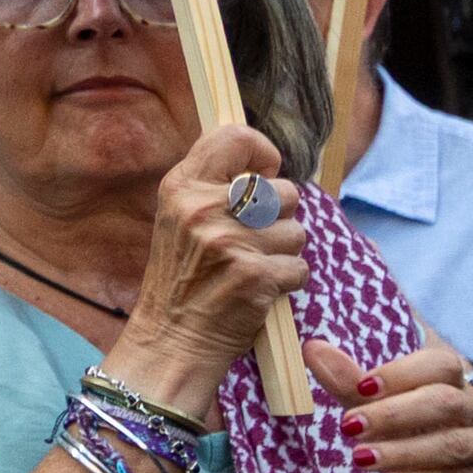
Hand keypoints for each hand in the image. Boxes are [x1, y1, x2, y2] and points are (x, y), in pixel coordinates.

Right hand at [107, 121, 309, 422]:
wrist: (172, 336)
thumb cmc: (182, 276)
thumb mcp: (179, 217)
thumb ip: (212, 186)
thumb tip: (266, 166)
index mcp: (181, 185)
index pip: (235, 137)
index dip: (263, 154)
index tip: (266, 174)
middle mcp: (202, 207)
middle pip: (282, 191)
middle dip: (281, 217)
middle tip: (255, 239)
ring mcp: (229, 242)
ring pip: (297, 231)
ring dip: (285, 252)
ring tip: (254, 266)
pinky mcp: (255, 276)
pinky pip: (300, 266)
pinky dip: (288, 281)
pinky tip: (261, 288)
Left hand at [311, 336, 472, 472]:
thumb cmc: (421, 445)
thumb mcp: (386, 415)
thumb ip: (353, 385)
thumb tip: (312, 348)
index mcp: (455, 384)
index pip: (439, 364)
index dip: (400, 373)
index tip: (361, 387)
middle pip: (445, 402)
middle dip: (394, 413)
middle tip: (349, 426)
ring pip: (452, 444)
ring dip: (402, 451)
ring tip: (360, 459)